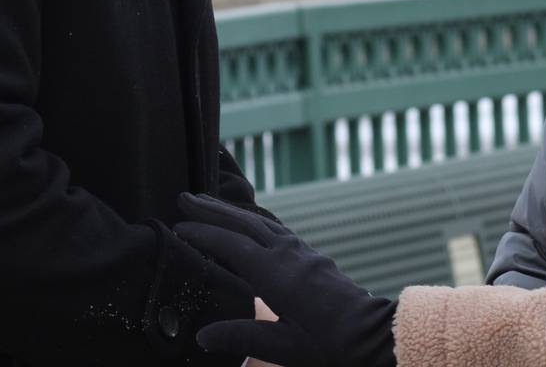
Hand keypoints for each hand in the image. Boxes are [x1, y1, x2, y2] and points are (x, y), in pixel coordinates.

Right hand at [175, 193, 396, 366]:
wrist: (369, 334)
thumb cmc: (328, 344)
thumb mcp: (283, 347)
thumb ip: (242, 336)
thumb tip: (202, 335)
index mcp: (276, 273)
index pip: (231, 245)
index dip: (202, 234)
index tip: (176, 226)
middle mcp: (287, 254)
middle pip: (243, 223)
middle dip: (212, 209)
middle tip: (183, 197)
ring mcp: (299, 251)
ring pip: (259, 221)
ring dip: (231, 210)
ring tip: (207, 202)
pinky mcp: (308, 256)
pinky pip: (275, 228)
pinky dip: (253, 219)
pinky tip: (247, 221)